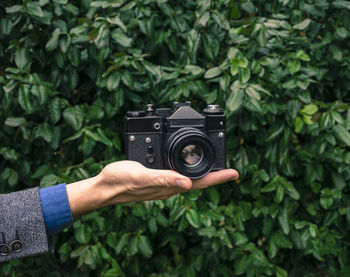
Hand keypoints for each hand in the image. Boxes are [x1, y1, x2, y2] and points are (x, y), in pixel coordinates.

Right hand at [66, 161, 238, 217]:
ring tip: (215, 164)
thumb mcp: (140, 176)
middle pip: (198, 180)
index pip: (199, 182)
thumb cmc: (119, 181)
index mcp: (168, 186)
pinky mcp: (156, 177)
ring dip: (203, 171)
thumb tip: (187, 183)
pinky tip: (187, 162)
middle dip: (215, 174)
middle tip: (230, 167)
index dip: (218, 177)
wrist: (105, 186)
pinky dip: (187, 167)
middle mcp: (169, 186)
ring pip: (189, 177)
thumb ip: (162, 178)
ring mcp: (163, 183)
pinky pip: (177, 173)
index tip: (234, 172)